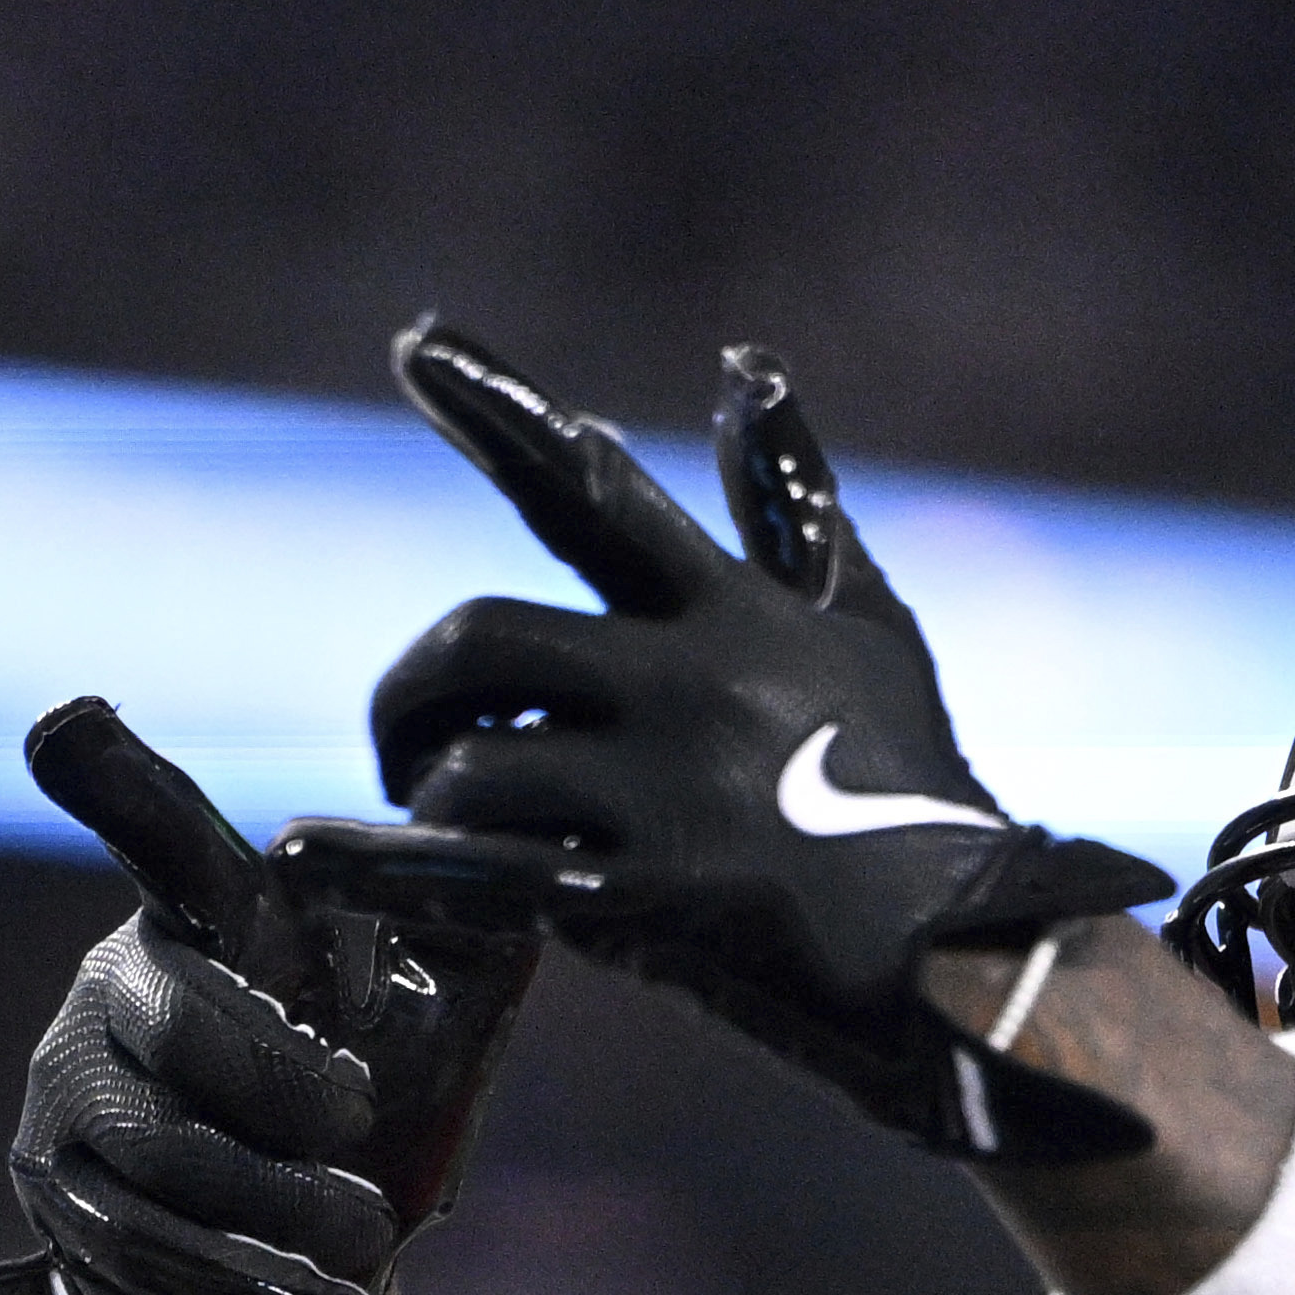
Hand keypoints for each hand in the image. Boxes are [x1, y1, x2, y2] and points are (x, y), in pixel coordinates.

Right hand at [0, 699, 533, 1294]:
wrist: (316, 1263)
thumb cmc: (377, 1114)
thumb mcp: (446, 1031)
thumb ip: (477, 951)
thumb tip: (534, 885)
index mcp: (209, 918)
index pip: (161, 841)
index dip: (112, 782)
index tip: (68, 726)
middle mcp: (115, 984)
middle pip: (179, 1027)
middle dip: (285, 1089)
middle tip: (362, 1124)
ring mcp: (70, 1086)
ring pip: (163, 1152)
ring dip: (282, 1207)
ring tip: (368, 1236)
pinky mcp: (57, 1190)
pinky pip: (144, 1246)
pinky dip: (255, 1288)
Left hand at [350, 321, 1167, 1156]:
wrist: (986, 951)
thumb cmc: (920, 792)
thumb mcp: (867, 627)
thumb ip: (792, 504)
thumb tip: (747, 372)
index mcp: (730, 612)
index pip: (596, 491)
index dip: (499, 409)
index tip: (416, 343)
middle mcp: (690, 683)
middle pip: (483, 636)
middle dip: (418, 688)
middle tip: (411, 740)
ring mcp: (671, 792)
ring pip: (476, 763)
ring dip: (430, 793)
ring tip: (439, 830)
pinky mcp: (654, 899)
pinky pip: (485, 873)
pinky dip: (386, 864)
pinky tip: (308, 858)